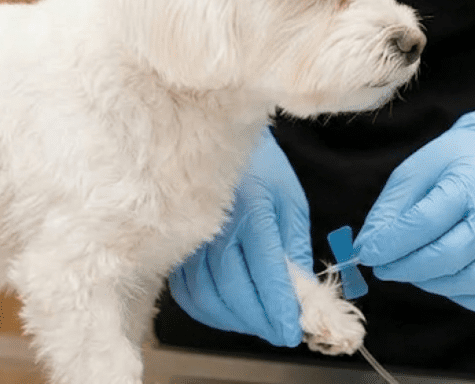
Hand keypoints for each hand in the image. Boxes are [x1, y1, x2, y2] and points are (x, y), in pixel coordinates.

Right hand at [168, 128, 311, 346]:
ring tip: (261, 322)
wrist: (216, 144)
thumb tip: (302, 295)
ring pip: (209, 298)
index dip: (278, 307)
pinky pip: (188, 295)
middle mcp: (215, 224)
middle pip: (234, 290)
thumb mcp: (291, 202)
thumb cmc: (260, 170)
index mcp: (250, 208)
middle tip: (282, 331)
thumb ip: (295, 249)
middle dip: (261, 320)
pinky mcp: (173, 250)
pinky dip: (211, 312)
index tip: (292, 331)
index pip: (264, 270)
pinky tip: (231, 312)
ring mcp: (188, 238)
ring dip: (237, 321)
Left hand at [354, 110, 474, 312]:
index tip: (368, 254)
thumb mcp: (412, 173)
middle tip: (385, 268)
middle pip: (454, 254)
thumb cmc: (449, 166)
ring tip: (412, 270)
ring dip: (433, 284)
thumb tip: (366, 250)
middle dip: (410, 268)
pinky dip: (464, 297)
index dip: (393, 244)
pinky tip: (443, 281)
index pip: (428, 220)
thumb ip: (388, 213)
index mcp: (471, 180)